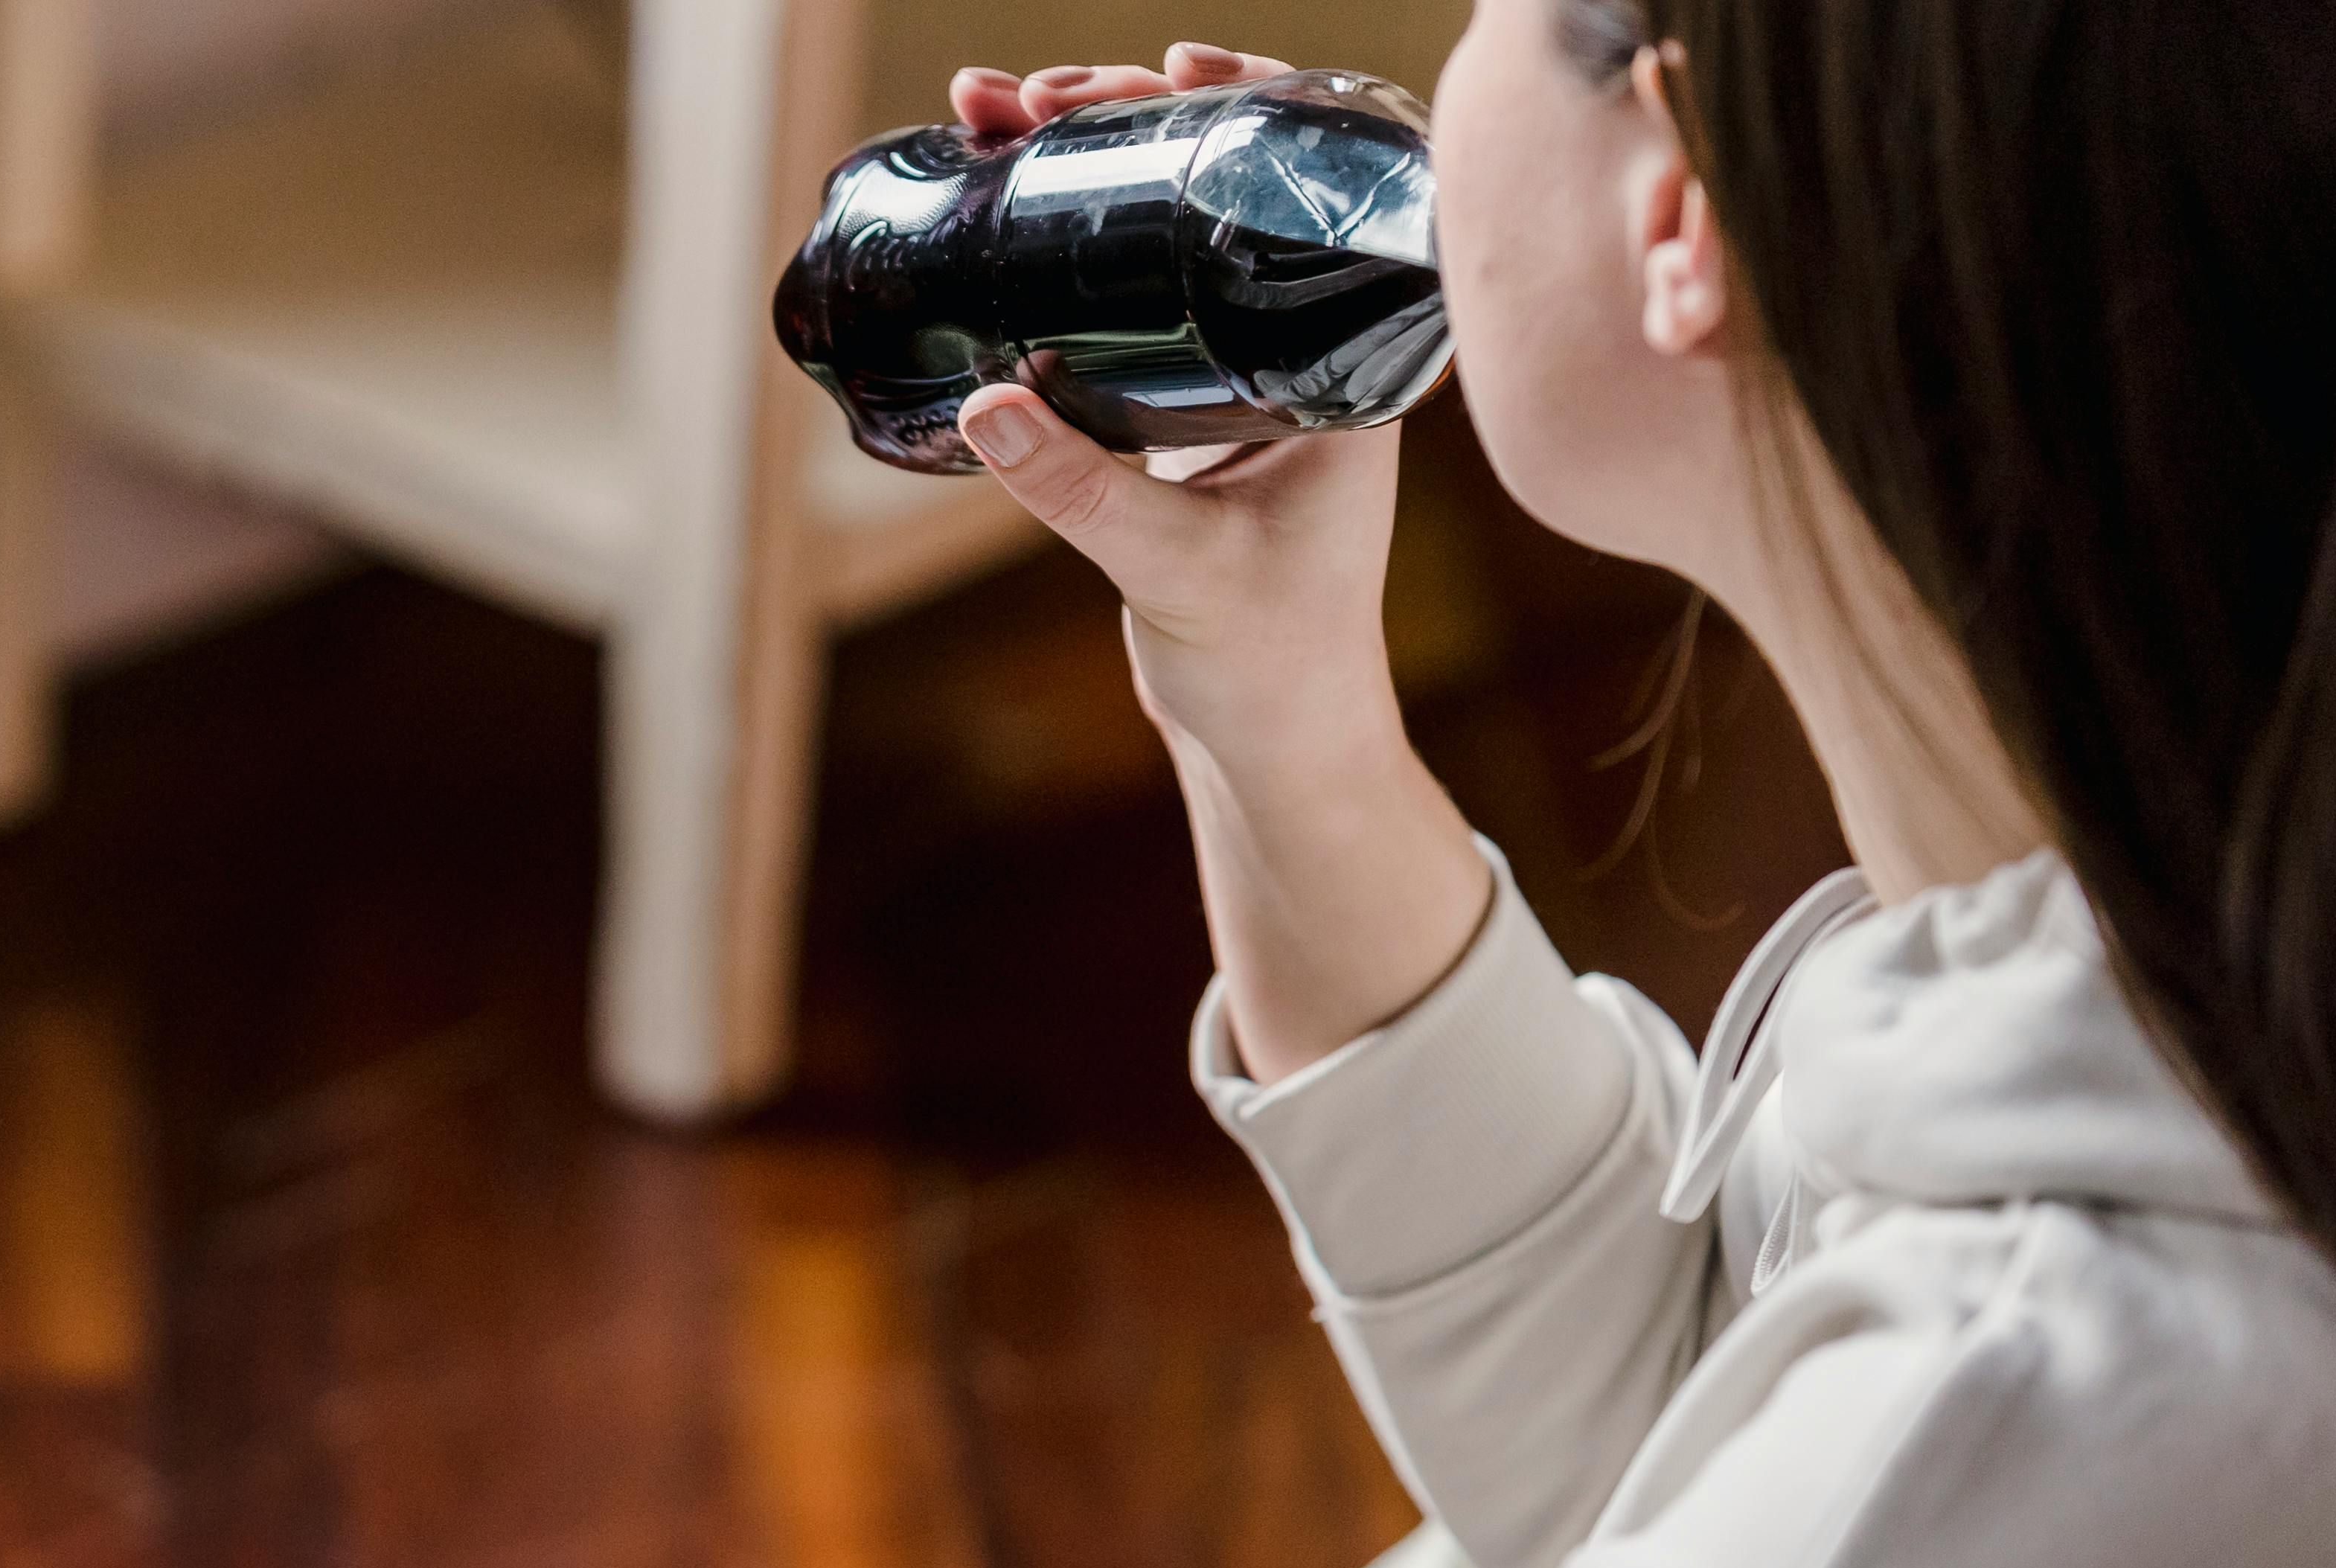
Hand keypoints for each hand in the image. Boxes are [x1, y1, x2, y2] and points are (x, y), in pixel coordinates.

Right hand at [943, 47, 1404, 775]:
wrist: (1267, 733)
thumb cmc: (1273, 660)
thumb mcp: (1176, 569)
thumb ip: (1083, 493)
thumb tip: (983, 411)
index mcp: (1352, 353)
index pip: (1315, 180)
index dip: (1251, 98)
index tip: (1174, 66)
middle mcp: (1303, 339)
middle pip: (1221, 184)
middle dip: (1124, 121)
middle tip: (1030, 97)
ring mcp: (1237, 366)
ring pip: (1163, 231)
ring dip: (1082, 170)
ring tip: (993, 121)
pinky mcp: (1178, 404)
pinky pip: (1122, 294)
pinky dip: (1063, 247)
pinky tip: (1004, 204)